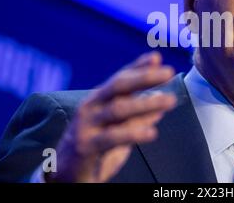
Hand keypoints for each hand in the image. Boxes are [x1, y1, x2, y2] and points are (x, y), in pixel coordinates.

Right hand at [47, 52, 175, 182]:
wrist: (63, 176)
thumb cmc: (94, 149)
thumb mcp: (118, 129)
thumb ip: (137, 116)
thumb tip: (160, 101)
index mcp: (98, 100)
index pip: (120, 78)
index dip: (138, 67)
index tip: (157, 57)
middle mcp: (91, 108)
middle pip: (119, 86)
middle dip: (144, 77)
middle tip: (168, 73)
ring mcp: (86, 125)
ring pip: (119, 109)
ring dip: (146, 103)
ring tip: (169, 101)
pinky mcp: (86, 146)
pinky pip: (112, 137)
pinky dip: (133, 133)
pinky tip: (152, 132)